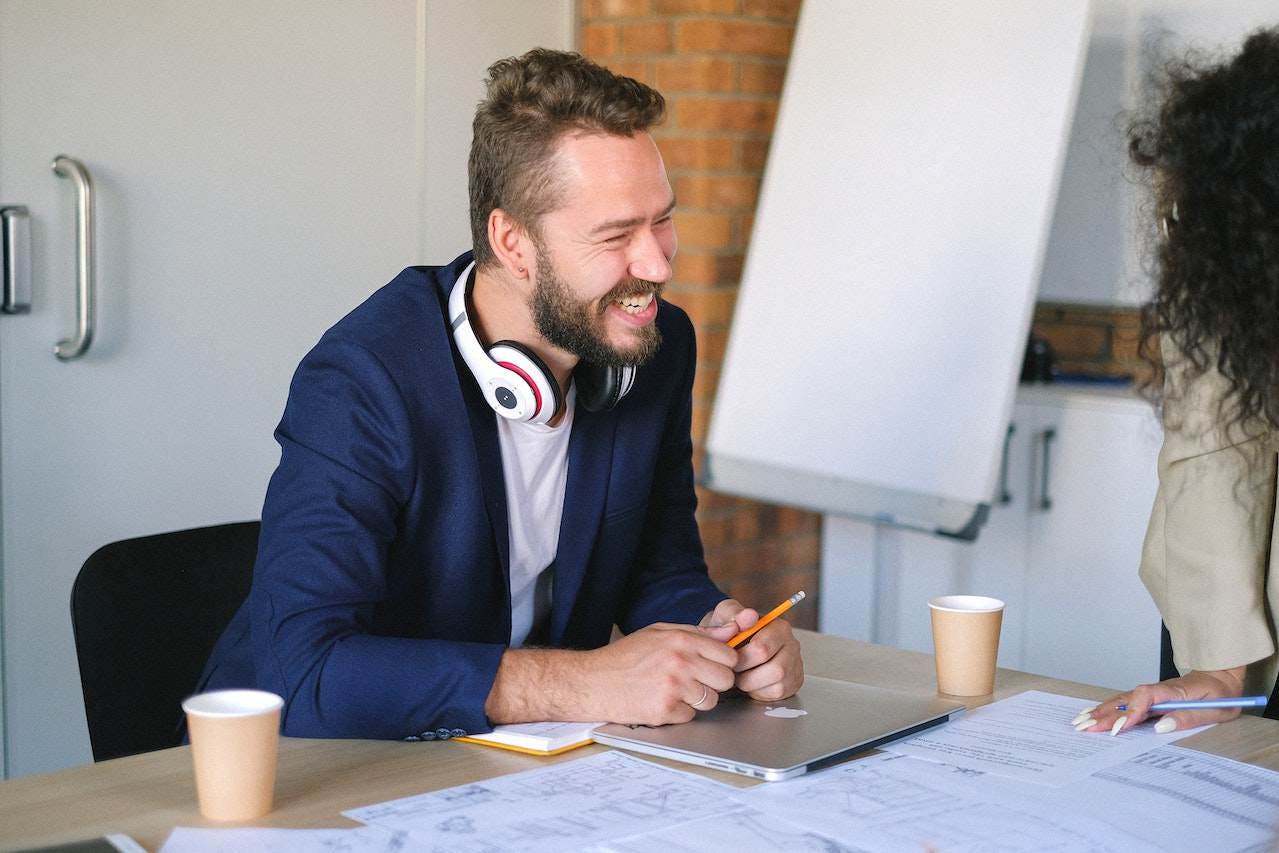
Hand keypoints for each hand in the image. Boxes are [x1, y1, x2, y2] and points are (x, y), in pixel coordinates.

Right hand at [578, 623, 738, 725]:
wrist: (593, 682)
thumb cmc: (625, 657)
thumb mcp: (659, 632)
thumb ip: (698, 632)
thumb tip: (731, 632)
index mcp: (681, 639)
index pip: (729, 655)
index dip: (723, 663)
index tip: (713, 666)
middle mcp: (680, 661)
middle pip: (726, 680)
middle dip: (714, 683)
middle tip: (695, 681)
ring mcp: (674, 687)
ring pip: (711, 701)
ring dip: (697, 699)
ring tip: (675, 691)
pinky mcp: (665, 710)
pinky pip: (691, 716)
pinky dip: (679, 712)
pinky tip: (662, 701)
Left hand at [700, 598, 803, 701]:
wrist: (732, 645)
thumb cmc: (731, 631)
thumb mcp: (726, 615)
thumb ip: (732, 614)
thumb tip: (747, 617)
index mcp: (778, 626)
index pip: (762, 648)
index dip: (740, 657)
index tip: (729, 656)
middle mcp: (792, 644)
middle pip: (775, 669)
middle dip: (747, 673)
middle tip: (733, 668)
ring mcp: (795, 664)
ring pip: (777, 684)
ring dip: (752, 683)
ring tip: (741, 674)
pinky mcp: (793, 681)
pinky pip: (777, 693)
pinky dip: (759, 691)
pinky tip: (751, 681)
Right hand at [1073, 667, 1246, 734]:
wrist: (1221, 677)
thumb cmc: (1220, 695)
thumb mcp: (1215, 710)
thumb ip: (1187, 717)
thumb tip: (1161, 725)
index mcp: (1174, 691)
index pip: (1145, 697)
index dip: (1131, 712)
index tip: (1120, 728)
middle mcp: (1158, 690)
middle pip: (1126, 700)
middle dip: (1104, 714)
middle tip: (1085, 727)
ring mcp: (1151, 693)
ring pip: (1121, 700)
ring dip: (1100, 711)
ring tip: (1080, 722)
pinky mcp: (1149, 698)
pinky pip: (1125, 702)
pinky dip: (1107, 707)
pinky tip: (1093, 713)